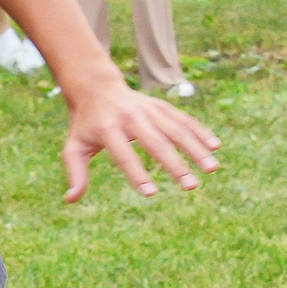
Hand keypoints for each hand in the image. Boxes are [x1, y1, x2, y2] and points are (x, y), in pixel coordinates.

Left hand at [59, 80, 220, 201]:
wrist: (96, 88)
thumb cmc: (85, 125)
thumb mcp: (74, 147)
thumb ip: (75, 173)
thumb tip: (70, 200)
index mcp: (107, 130)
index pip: (124, 156)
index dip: (137, 175)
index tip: (151, 194)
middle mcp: (131, 118)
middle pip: (156, 143)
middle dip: (176, 165)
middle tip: (191, 186)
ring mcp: (148, 110)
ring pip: (176, 130)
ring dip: (196, 149)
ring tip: (212, 169)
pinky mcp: (161, 106)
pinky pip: (183, 119)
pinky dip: (200, 131)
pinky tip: (216, 146)